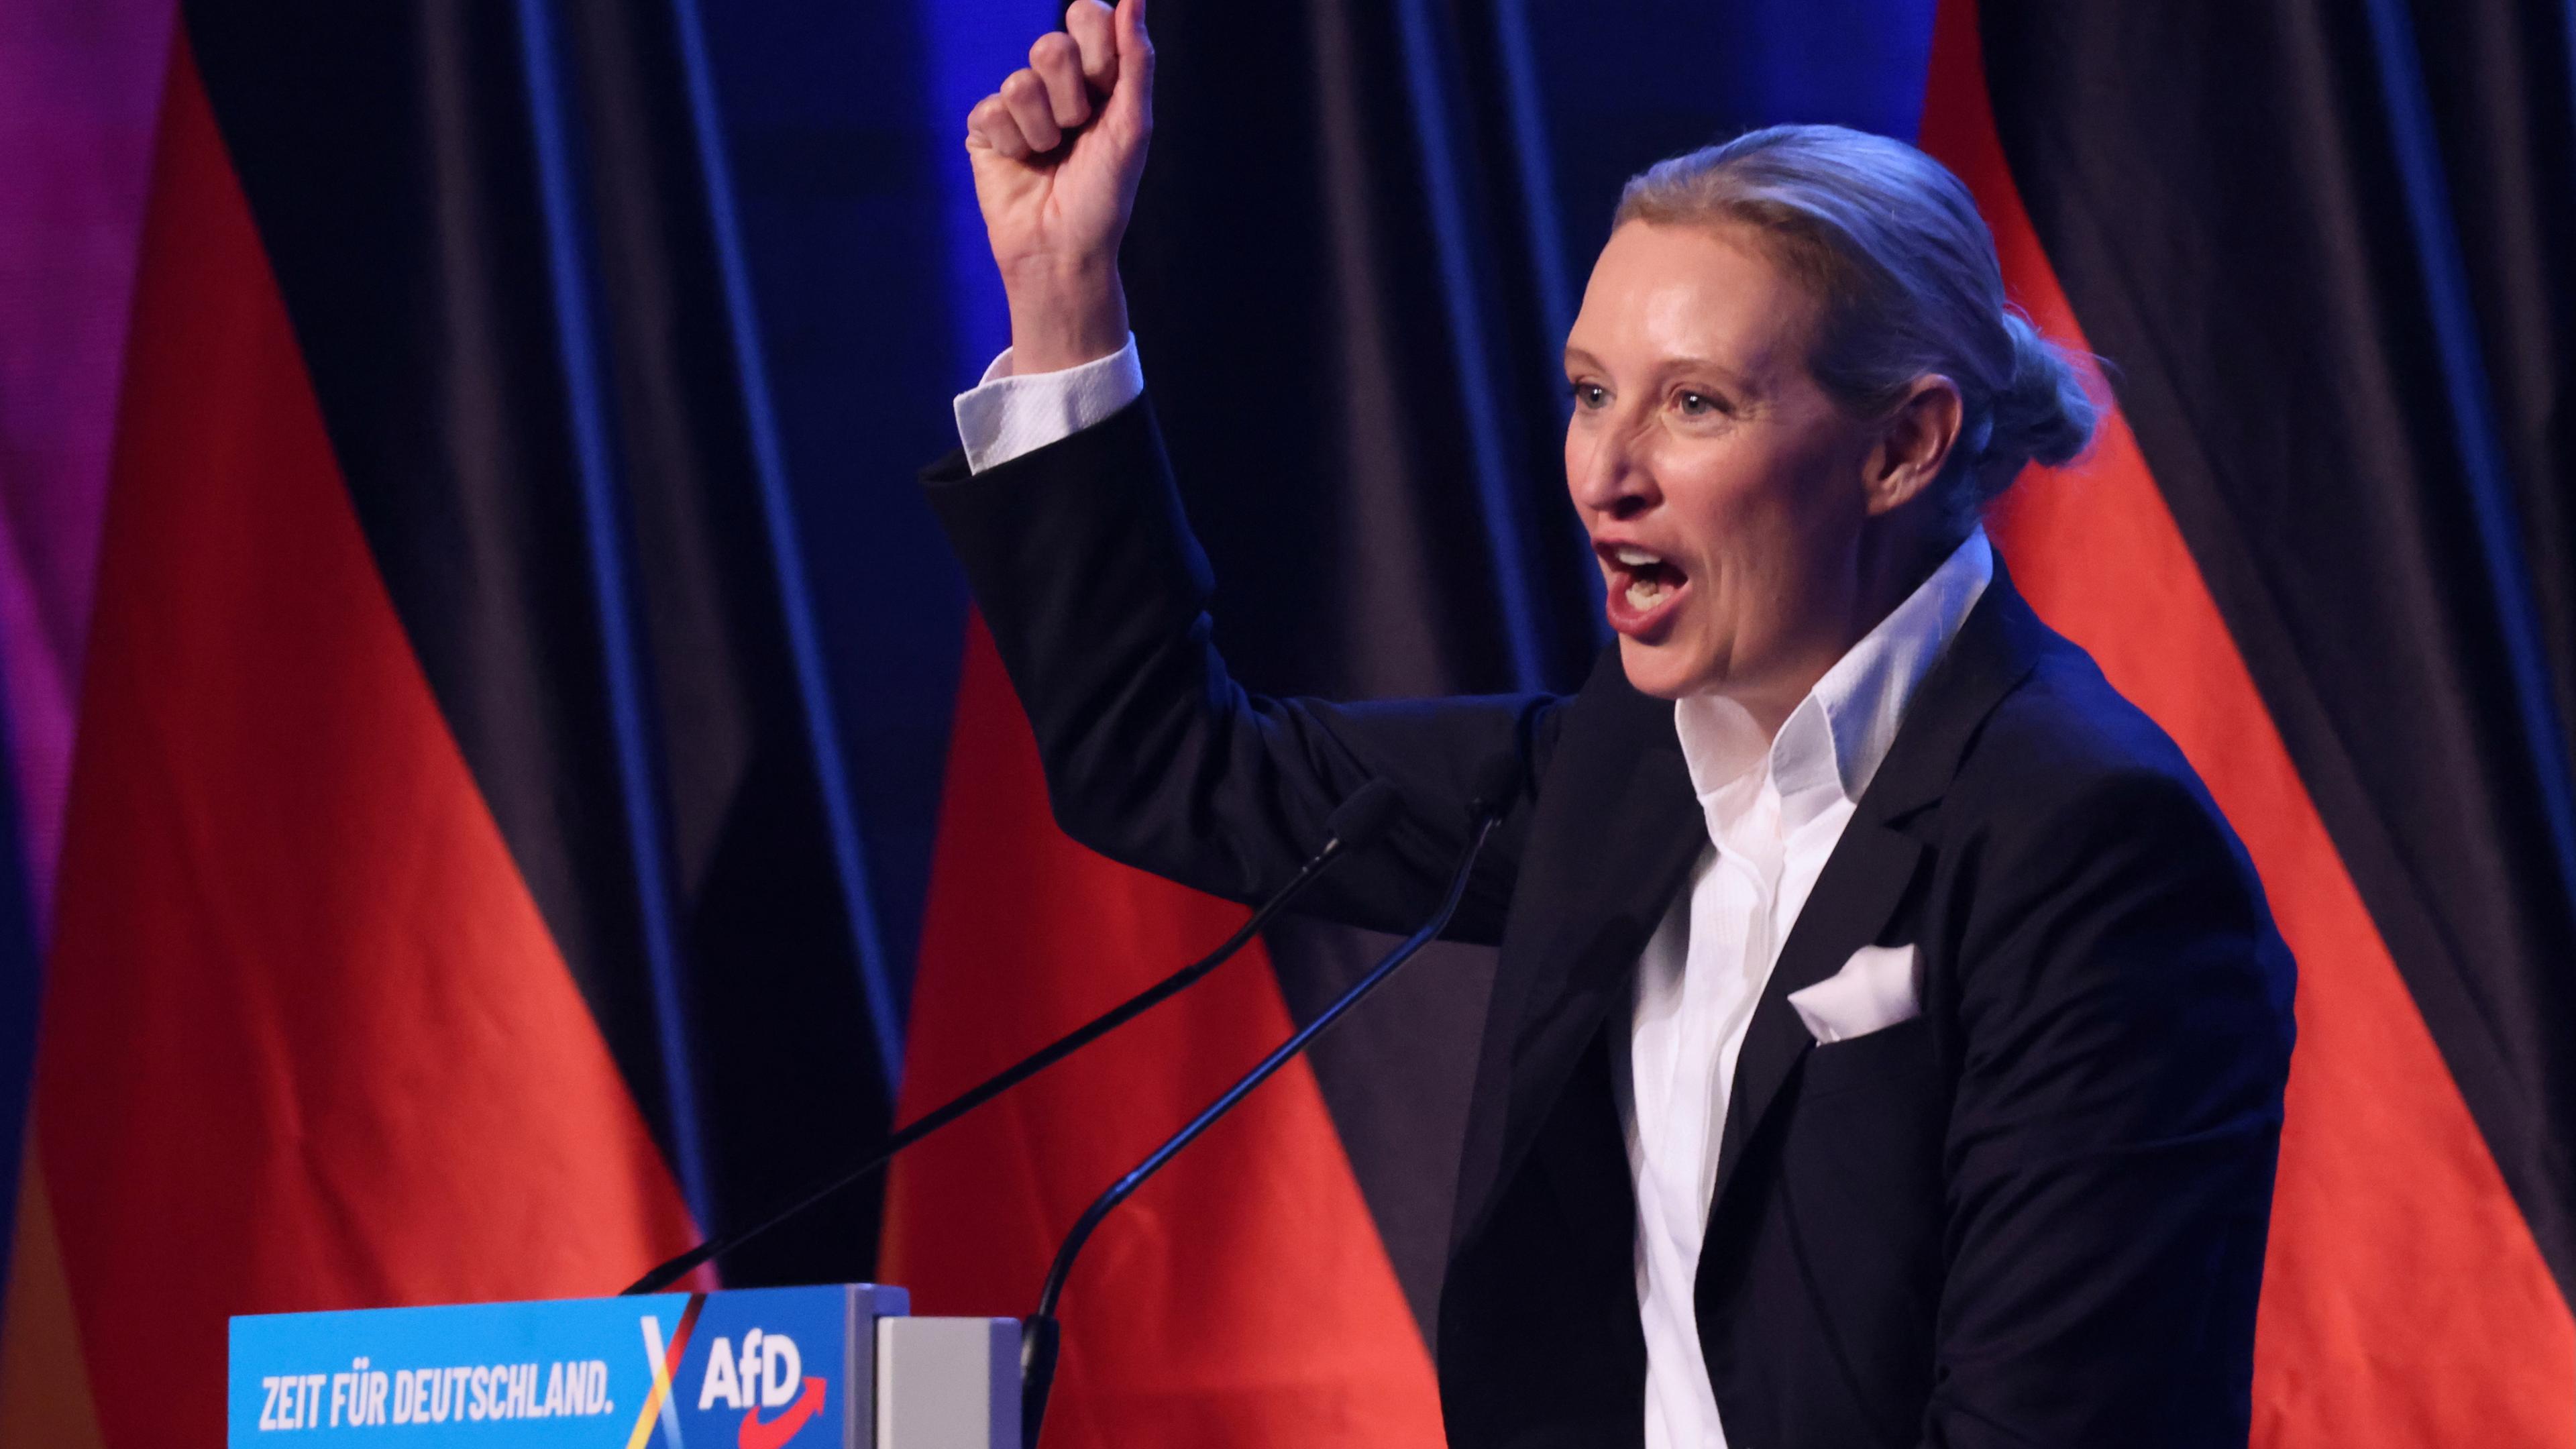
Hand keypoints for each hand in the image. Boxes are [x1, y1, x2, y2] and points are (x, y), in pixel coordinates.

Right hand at [964, 0, 1152, 372]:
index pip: (1087, 16)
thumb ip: (1135, 59)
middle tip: (1079, 130)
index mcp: (1097, 77)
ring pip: (1021, 82)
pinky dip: (1012, 145)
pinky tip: (1021, 166)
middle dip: (1072, 96)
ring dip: (1044, 129)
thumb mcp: (1132, 125)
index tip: (1104, 80)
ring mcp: (1018, 106)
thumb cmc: (1105, 195)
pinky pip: (991, 111)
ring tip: (1051, 156)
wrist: (1064, 250)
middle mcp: (1057, 85)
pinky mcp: (985, 130)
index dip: (1094, 42)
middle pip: (1052, 45)